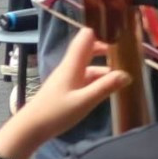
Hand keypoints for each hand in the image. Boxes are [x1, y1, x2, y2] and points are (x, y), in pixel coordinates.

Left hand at [0, 28, 129, 158]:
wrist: (28, 130)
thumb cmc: (55, 113)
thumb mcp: (84, 102)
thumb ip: (105, 87)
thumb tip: (128, 74)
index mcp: (73, 64)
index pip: (87, 36)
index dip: (103, 29)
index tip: (122, 30)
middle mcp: (70, 66)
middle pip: (90, 48)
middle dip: (108, 47)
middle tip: (129, 52)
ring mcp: (67, 77)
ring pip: (89, 64)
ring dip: (105, 66)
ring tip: (125, 73)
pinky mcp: (66, 88)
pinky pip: (86, 76)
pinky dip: (98, 78)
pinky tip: (108, 88)